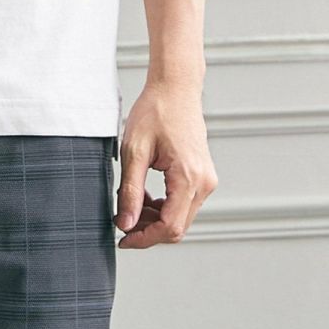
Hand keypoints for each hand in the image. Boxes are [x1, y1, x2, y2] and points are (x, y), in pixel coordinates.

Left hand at [115, 80, 216, 248]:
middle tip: (122, 219)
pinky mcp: (202, 177)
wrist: (176, 89)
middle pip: (176, 228)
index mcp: (189, 177)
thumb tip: (125, 224)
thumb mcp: (134, 153)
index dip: (144, 239)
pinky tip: (144, 197)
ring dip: (154, 220)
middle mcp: (204, 183)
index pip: (170, 227)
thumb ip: (129, 192)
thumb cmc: (156, 112)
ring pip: (180, 219)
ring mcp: (206, 181)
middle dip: (147, 231)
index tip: (123, 238)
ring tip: (131, 203)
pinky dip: (162, 209)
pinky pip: (183, 206)